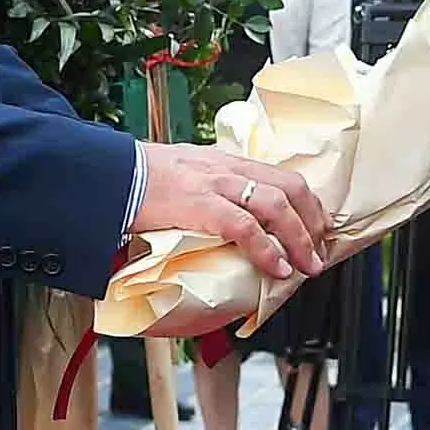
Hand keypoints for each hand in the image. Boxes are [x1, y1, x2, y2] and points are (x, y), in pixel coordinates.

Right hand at [132, 142, 326, 288]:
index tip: (319, 225)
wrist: (110, 176)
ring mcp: (215, 184)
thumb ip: (211, 192)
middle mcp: (227, 168)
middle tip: (320, 249)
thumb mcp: (186, 176)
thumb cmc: (141, 181)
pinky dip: (266, 250)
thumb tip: (229, 224)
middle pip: (289, 188)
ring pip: (275, 205)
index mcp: (226, 161)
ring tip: (307, 265)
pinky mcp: (199, 204)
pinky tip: (277, 268)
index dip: (308, 203)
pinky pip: (244, 227)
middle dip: (313, 221)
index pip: (282, 176)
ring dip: (299, 239)